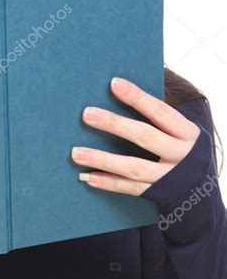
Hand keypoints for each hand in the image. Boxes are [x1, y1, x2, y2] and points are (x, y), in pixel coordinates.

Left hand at [70, 76, 200, 195]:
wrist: (203, 193)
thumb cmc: (184, 151)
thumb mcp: (181, 133)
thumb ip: (159, 118)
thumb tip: (121, 91)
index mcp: (188, 133)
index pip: (161, 111)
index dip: (138, 98)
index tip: (114, 83)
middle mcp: (182, 155)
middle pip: (145, 137)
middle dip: (114, 124)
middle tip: (86, 114)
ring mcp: (170, 178)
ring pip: (133, 167)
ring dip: (102, 159)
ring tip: (76, 153)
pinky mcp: (159, 195)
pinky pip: (130, 189)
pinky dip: (108, 182)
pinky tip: (88, 176)